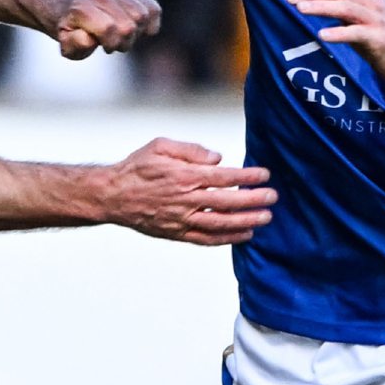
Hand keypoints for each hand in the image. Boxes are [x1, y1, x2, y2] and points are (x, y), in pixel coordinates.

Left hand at [55, 0, 160, 59]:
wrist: (76, 11)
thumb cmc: (73, 33)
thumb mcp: (67, 44)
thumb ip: (75, 44)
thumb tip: (89, 38)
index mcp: (82, 7)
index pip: (109, 28)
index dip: (110, 44)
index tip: (103, 46)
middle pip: (129, 25)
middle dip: (124, 42)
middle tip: (113, 43)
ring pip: (143, 16)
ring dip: (136, 34)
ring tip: (122, 35)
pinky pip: (154, 9)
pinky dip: (149, 24)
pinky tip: (136, 29)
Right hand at [105, 138, 274, 246]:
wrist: (112, 196)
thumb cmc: (136, 168)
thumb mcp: (160, 146)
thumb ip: (191, 150)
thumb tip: (218, 158)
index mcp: (183, 175)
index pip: (223, 177)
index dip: (246, 176)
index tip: (264, 175)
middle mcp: (184, 199)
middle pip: (227, 202)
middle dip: (253, 200)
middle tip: (273, 198)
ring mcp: (181, 219)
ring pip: (220, 224)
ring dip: (245, 222)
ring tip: (265, 219)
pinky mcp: (176, 233)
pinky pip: (206, 239)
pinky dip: (227, 239)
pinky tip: (244, 235)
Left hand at [287, 0, 384, 85]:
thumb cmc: (378, 38)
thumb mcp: (360, 18)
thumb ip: (341, 7)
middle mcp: (375, 1)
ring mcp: (378, 19)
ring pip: (346, 7)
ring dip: (321, 7)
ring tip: (300, 10)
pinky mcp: (380, 39)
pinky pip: (356, 33)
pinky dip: (338, 33)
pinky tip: (322, 35)